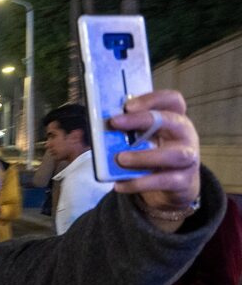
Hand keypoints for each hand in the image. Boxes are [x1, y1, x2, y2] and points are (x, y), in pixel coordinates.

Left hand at [110, 90, 200, 216]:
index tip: (127, 105)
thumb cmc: (152, 153)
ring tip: (120, 159)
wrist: (173, 185)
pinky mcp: (184, 180)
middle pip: (172, 120)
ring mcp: (189, 157)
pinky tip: (119, 185)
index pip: (172, 100)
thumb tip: (96, 128)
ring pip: (174, 154)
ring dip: (144, 156)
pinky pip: (163, 181)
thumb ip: (127, 130)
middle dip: (142, 119)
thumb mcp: (142, 138)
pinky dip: (139, 183)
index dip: (152, 99)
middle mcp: (185, 135)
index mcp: (174, 118)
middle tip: (115, 123)